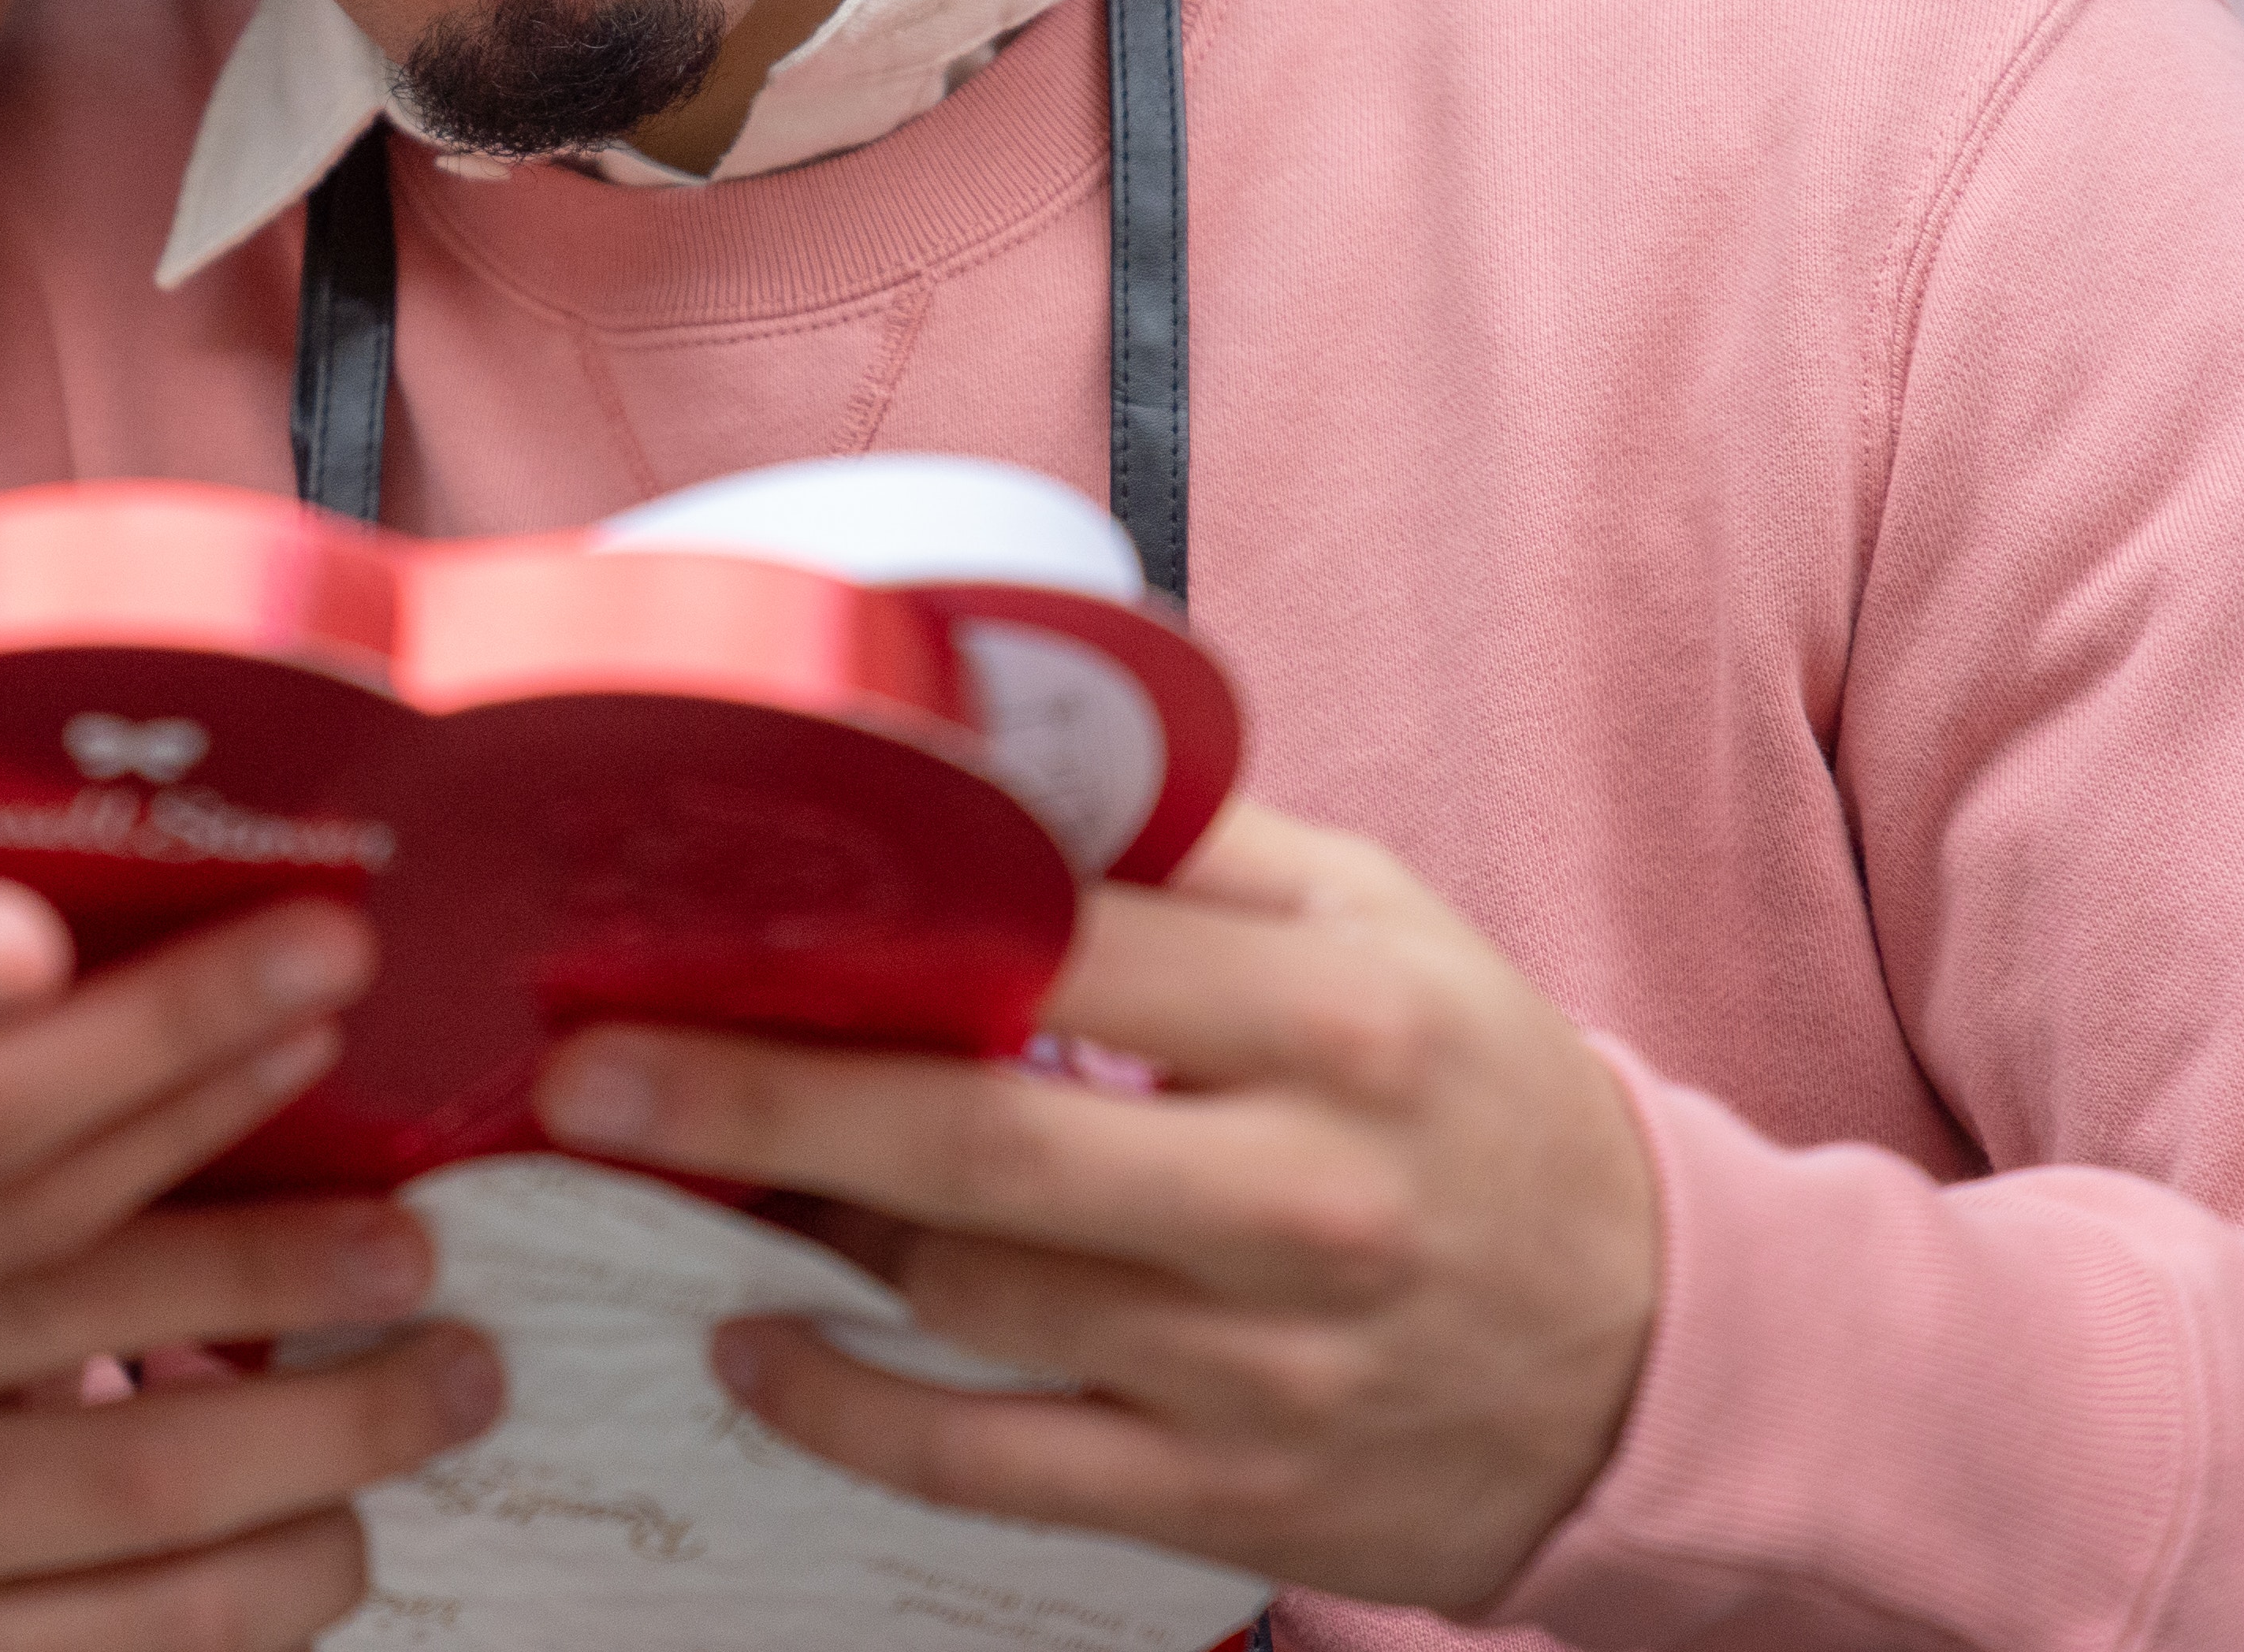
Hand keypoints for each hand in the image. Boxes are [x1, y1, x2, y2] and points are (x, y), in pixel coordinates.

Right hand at [0, 1200, 501, 1651]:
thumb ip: (95, 1213)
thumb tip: (346, 1161)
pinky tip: (328, 1542)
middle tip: (467, 1354)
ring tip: (414, 1450)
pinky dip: (275, 1607)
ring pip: (181, 1595)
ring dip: (334, 1521)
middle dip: (343, 1408)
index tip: (409, 1223)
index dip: (260, 1249)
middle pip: (149, 1458)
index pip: (75, 1274)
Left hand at [531, 800, 1655, 1616]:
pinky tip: (748, 1345)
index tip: (700, 913)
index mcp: (1333, 1021)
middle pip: (970, 1144)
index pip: (1061, 951)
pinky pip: (987, 1463)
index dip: (867, 931)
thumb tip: (995, 744)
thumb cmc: (1477, 1102)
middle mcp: (1295, 1195)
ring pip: (960, 1297)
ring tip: (656, 1171)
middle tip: (585, 1073)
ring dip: (787, 1236)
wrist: (1658, 1357)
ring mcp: (1255, 1365)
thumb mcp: (1382, 927)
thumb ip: (1194, 844)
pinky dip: (846, 1409)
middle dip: (754, 1107)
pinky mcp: (1224, 1498)